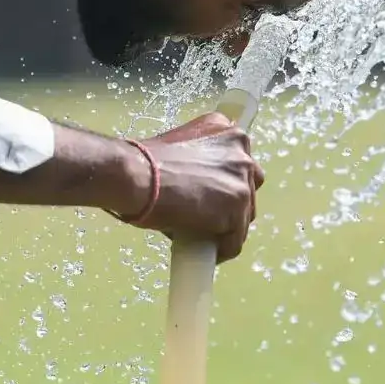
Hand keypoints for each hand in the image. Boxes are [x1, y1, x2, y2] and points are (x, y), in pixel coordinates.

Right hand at [118, 112, 263, 262]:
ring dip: (226, 228)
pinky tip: (205, 251)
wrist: (137, 176)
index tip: (210, 193)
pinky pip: (234, 241)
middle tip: (205, 213)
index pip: (239, 162)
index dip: (224, 181)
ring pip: (244, 216)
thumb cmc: (145, 161)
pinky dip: (222, 249)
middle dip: (230, 203)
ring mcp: (242, 181)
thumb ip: (201, 158)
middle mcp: (241, 152)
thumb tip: (202, 187)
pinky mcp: (237, 210)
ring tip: (202, 235)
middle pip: (248, 188)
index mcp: (227, 132)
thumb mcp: (180, 144)